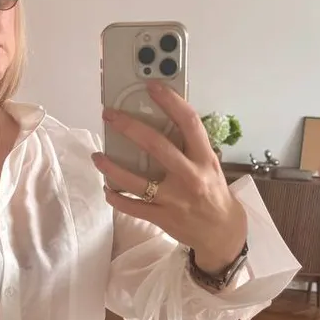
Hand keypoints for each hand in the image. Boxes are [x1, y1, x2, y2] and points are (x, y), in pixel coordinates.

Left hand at [94, 81, 247, 274]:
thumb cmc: (213, 192)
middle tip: (110, 115)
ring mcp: (174, 200)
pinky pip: (132, 207)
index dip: (170, 101)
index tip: (152, 87)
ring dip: (111, 167)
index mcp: (204, 158)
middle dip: (129, 127)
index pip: (189, 123)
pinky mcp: (162, 218)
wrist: (222, 232)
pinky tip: (107, 187)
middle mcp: (190, 177)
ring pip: (136, 181)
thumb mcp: (209, 165)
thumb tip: (160, 120)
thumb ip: (189, 146)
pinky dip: (116, 197)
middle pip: (156, 146)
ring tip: (97, 156)